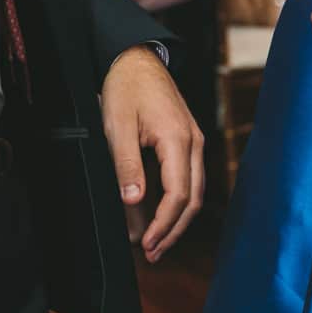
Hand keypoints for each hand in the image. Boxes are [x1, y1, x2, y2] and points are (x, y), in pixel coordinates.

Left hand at [101, 46, 203, 261]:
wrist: (137, 58)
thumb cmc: (126, 87)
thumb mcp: (117, 126)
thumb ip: (126, 164)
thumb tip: (133, 202)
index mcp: (178, 139)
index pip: (179, 194)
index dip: (164, 224)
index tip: (147, 244)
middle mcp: (194, 143)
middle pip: (193, 199)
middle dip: (173, 231)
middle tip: (152, 254)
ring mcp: (194, 141)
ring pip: (194, 191)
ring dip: (176, 220)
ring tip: (155, 243)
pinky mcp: (187, 141)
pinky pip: (188, 178)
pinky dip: (176, 202)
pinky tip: (159, 216)